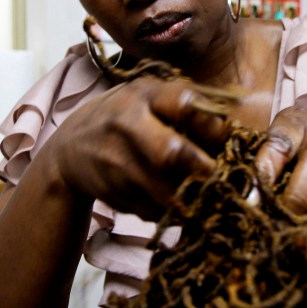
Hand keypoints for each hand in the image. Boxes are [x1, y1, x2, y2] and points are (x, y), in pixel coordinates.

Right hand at [47, 76, 229, 221]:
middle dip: (202, 170)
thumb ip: (181, 102)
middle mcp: (128, 126)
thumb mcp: (145, 95)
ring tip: (210, 199)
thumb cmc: (123, 117)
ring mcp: (118, 163)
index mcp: (145, 95)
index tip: (227, 138)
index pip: (184, 103)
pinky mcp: (114, 193)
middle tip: (221, 179)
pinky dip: (171, 212)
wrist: (69, 149)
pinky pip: (153, 210)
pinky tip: (178, 206)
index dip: (212, 123)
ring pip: (165, 192)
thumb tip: (237, 117)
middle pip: (171, 153)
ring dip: (192, 199)